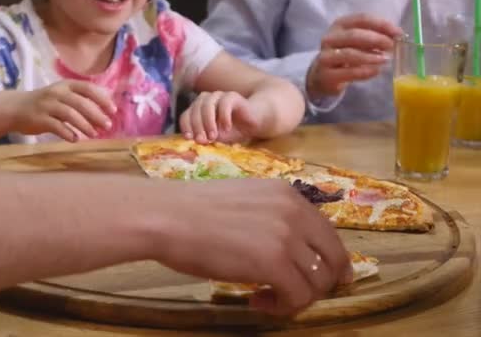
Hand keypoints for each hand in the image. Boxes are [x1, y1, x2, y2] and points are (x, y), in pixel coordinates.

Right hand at [13, 80, 116, 141]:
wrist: (16, 108)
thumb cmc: (46, 104)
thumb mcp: (63, 96)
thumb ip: (81, 101)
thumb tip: (104, 113)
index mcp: (65, 85)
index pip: (88, 88)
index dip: (102, 99)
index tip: (112, 110)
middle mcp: (57, 93)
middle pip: (81, 103)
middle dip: (96, 115)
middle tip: (107, 126)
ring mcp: (47, 105)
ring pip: (70, 114)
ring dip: (84, 125)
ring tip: (93, 135)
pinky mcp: (39, 118)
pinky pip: (56, 126)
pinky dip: (68, 133)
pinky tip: (75, 140)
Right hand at [153, 179, 352, 315]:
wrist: (167, 217)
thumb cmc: (192, 210)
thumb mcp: (244, 202)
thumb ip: (271, 218)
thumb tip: (284, 247)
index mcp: (287, 195)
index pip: (328, 233)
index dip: (331, 261)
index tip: (323, 279)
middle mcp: (295, 212)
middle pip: (334, 259)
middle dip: (321, 284)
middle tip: (296, 295)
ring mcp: (287, 238)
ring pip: (318, 282)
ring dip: (296, 297)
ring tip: (266, 298)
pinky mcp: (274, 264)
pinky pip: (298, 297)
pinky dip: (282, 307)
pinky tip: (257, 302)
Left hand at [179, 91, 258, 143]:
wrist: (254, 122)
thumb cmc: (233, 130)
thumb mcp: (217, 137)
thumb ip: (207, 137)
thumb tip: (198, 140)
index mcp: (198, 109)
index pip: (186, 115)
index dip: (186, 126)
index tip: (189, 138)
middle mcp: (207, 100)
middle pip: (196, 109)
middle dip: (197, 126)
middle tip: (202, 140)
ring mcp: (219, 96)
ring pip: (208, 104)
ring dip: (208, 121)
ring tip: (213, 136)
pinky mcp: (232, 96)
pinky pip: (225, 103)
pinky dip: (224, 116)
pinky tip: (227, 128)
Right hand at [307, 14, 402, 97]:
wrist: (322, 76)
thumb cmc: (344, 55)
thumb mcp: (357, 42)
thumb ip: (374, 37)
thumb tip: (396, 37)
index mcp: (340, 25)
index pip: (362, 19)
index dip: (381, 25)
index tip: (397, 33)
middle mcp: (330, 38)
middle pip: (354, 35)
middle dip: (376, 39)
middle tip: (391, 46)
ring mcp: (326, 57)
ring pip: (350, 54)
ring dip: (370, 56)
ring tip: (385, 59)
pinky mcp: (327, 75)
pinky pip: (348, 72)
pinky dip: (364, 71)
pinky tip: (376, 71)